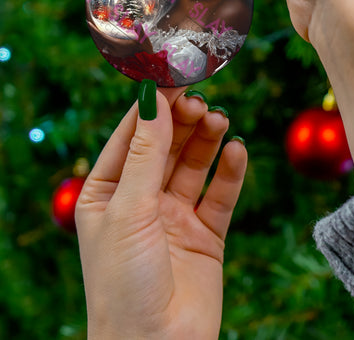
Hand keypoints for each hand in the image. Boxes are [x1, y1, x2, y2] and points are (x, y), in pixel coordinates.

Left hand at [75, 87, 246, 339]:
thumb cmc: (124, 283)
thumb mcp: (129, 210)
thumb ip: (146, 154)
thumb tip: (154, 100)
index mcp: (108, 193)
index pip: (131, 136)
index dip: (153, 107)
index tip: (174, 78)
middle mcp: (142, 200)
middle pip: (167, 146)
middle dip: (183, 122)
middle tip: (201, 102)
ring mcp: (175, 215)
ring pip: (194, 165)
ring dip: (207, 141)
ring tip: (220, 121)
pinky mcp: (206, 233)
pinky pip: (220, 194)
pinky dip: (230, 171)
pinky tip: (237, 152)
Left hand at [87, 20, 152, 57]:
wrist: (146, 61)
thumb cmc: (145, 49)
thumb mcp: (144, 39)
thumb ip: (140, 31)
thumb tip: (137, 22)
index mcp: (118, 45)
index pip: (102, 36)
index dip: (94, 30)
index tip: (88, 23)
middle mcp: (114, 50)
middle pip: (99, 39)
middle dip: (92, 31)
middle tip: (88, 22)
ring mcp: (114, 52)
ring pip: (100, 43)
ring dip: (95, 36)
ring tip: (92, 28)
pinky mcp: (116, 53)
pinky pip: (104, 46)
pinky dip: (100, 40)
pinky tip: (100, 37)